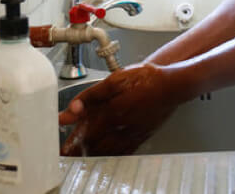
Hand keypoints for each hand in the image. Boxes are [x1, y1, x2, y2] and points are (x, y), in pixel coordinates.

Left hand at [58, 62, 184, 156]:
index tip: (61, 147)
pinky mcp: (142, 137)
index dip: (71, 140)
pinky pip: (123, 152)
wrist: (173, 85)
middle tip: (67, 153)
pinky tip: (106, 154)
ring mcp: (132, 134)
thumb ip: (92, 95)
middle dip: (79, 150)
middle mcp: (121, 128)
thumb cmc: (148, 79)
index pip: (85, 132)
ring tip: (82, 155)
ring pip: (108, 152)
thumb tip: (73, 108)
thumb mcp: (116, 79)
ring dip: (93, 154)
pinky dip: (111, 155)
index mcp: (112, 113)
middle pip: (94, 146)